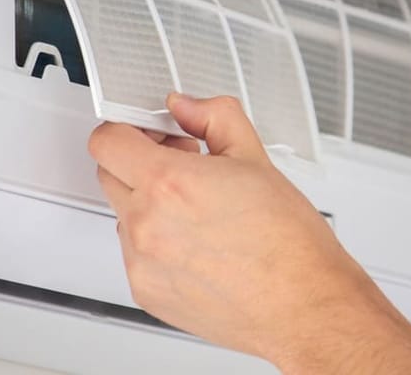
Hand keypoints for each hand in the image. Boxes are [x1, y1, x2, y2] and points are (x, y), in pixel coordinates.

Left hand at [88, 94, 410, 373]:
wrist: (303, 303)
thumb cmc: (287, 242)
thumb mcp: (254, 157)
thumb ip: (212, 117)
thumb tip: (185, 107)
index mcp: (169, 183)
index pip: (106, 141)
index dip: (127, 129)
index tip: (147, 132)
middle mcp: (146, 224)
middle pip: (109, 174)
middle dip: (138, 163)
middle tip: (181, 164)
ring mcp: (142, 263)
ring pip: (124, 215)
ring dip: (149, 205)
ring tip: (199, 211)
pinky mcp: (147, 292)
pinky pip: (135, 254)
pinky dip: (157, 244)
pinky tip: (199, 243)